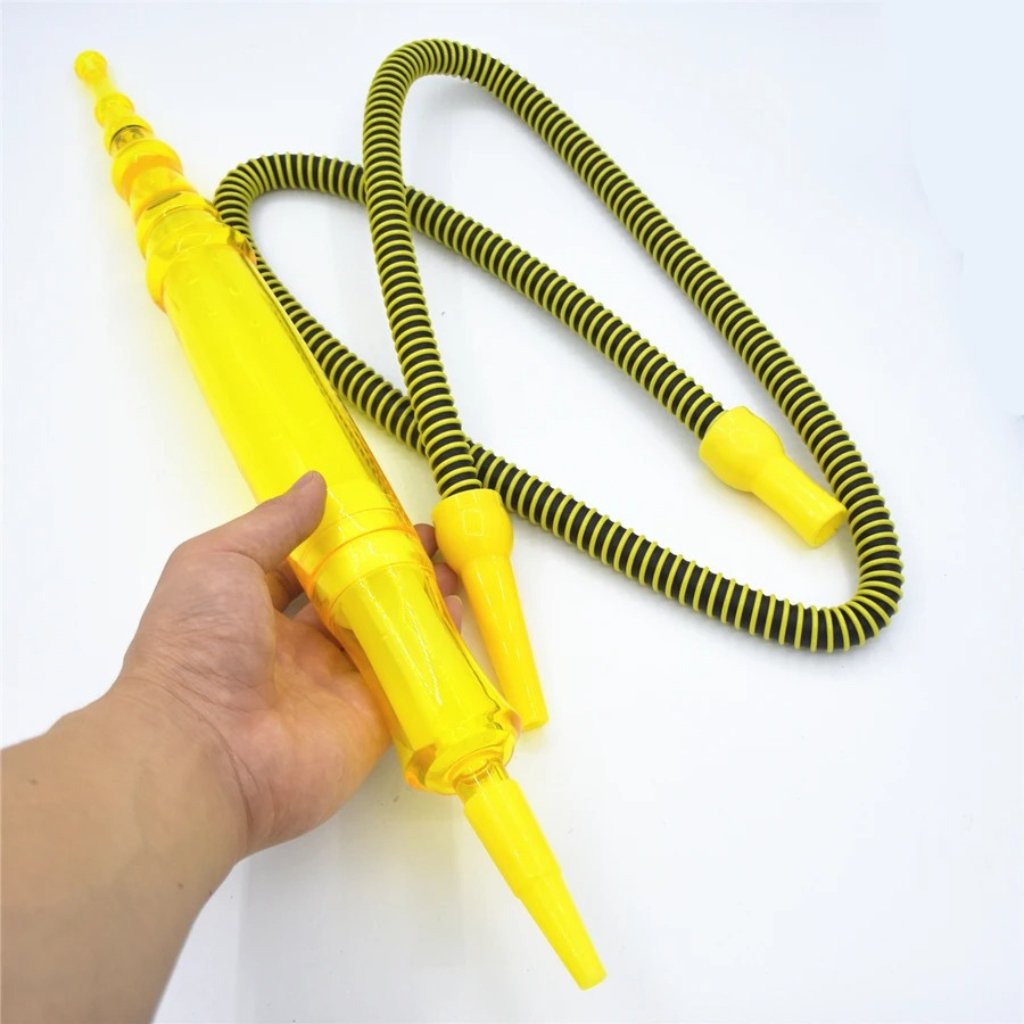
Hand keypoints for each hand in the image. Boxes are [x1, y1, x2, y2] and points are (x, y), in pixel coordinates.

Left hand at [114, 471, 460, 853]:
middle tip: (434, 543)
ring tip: (454, 570)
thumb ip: (273, 524)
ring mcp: (337, 685)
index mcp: (258, 610)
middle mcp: (299, 648)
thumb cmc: (197, 647)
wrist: (202, 751)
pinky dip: (435, 650)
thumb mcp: (219, 561)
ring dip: (422, 603)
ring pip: (390, 637)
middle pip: (359, 600)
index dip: (350, 541)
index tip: (388, 515)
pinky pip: (409, 681)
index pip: (314, 568)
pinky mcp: (369, 721)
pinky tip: (456, 616)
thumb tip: (316, 485)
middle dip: (396, 569)